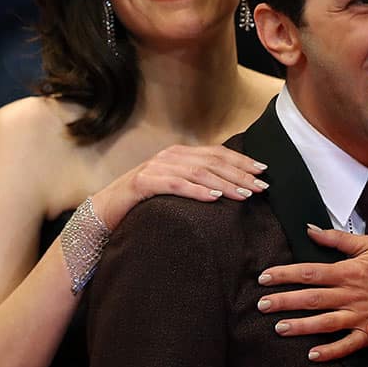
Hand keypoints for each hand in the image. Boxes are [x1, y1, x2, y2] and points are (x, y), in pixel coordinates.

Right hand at [92, 144, 268, 229]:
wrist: (104, 213)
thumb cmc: (143, 204)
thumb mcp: (174, 190)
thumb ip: (196, 183)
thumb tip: (230, 188)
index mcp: (179, 155)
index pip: (217, 154)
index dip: (242, 161)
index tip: (263, 172)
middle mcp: (169, 156)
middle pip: (212, 161)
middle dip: (240, 173)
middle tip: (261, 186)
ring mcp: (155, 167)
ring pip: (197, 171)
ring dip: (224, 182)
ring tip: (244, 194)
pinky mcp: (142, 182)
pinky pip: (174, 184)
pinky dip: (196, 190)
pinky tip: (213, 197)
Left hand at [255, 226, 367, 360]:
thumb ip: (336, 238)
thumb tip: (309, 229)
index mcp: (347, 271)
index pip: (309, 272)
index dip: (284, 275)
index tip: (264, 278)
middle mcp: (350, 294)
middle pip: (311, 298)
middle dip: (284, 301)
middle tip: (261, 305)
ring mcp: (360, 315)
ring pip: (325, 322)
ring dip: (301, 326)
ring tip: (279, 328)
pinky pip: (349, 344)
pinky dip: (331, 351)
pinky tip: (313, 355)